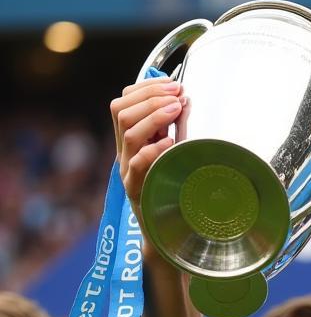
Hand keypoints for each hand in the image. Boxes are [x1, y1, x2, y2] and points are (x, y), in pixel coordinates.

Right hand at [110, 77, 184, 205]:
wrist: (165, 232)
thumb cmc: (171, 191)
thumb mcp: (176, 152)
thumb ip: (178, 126)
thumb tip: (184, 97)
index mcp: (130, 140)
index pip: (124, 102)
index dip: (146, 88)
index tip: (173, 84)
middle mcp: (124, 153)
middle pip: (120, 112)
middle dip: (150, 97)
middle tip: (177, 93)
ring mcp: (127, 171)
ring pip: (128, 133)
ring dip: (154, 116)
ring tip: (176, 109)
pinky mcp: (136, 190)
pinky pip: (137, 164)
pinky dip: (154, 149)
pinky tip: (171, 142)